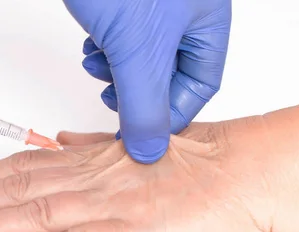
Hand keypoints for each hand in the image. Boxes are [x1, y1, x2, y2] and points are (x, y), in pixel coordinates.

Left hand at [0, 120, 272, 231]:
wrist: (245, 170)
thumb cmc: (197, 159)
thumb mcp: (135, 143)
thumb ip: (93, 144)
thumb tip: (60, 139)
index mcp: (90, 158)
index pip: (22, 167)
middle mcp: (91, 178)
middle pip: (15, 189)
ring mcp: (110, 204)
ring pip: (34, 215)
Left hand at [63, 0, 230, 162]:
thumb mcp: (137, 49)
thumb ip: (143, 107)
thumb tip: (149, 151)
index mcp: (207, 21)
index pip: (199, 88)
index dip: (168, 118)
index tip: (139, 137)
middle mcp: (185, 14)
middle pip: (167, 77)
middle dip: (135, 93)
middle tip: (115, 98)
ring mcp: (153, 9)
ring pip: (138, 62)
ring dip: (113, 72)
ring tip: (97, 63)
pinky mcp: (122, 5)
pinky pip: (119, 41)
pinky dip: (102, 51)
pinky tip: (91, 46)